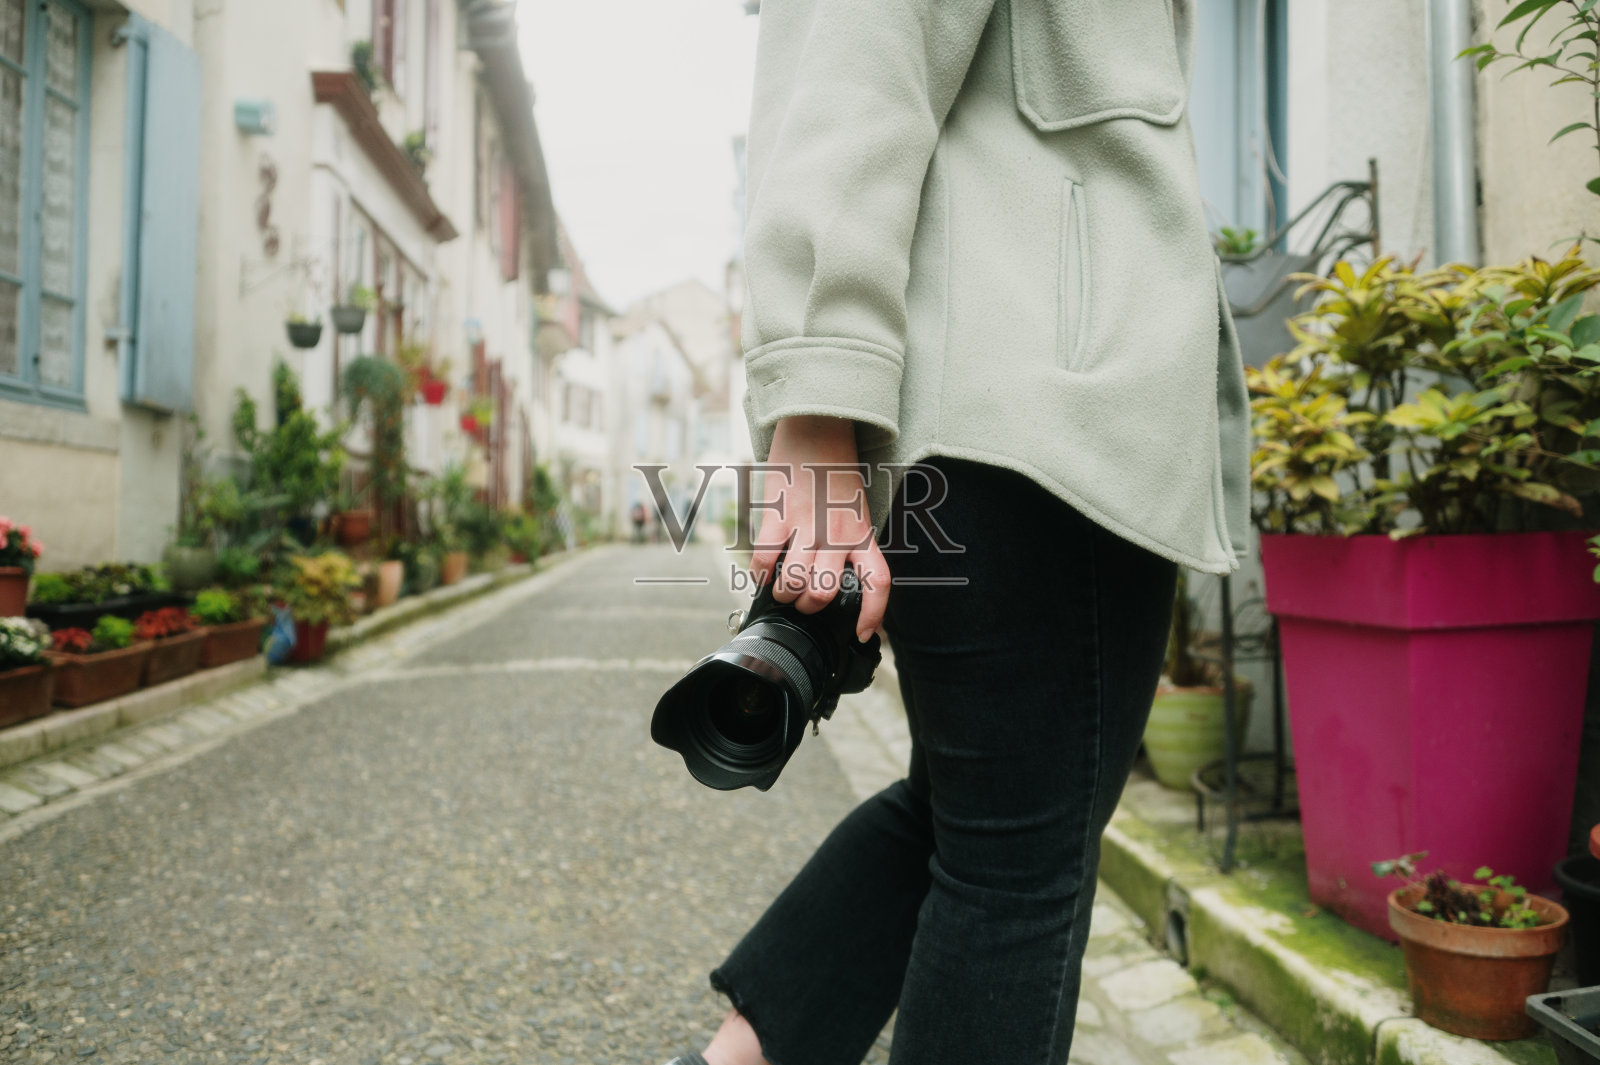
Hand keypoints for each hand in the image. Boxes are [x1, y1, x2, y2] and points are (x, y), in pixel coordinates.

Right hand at [751, 416, 888, 641]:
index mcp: (862, 533)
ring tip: (781, 587)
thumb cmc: (836, 472)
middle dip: (809, 606)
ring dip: (783, 594)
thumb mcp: (856, 510)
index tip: (865, 635)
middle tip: (803, 600)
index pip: (879, 584)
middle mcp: (838, 532)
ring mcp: (807, 524)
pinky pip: (765, 558)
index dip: (873, 615)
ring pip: (794, 583)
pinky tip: (762, 571)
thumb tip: (835, 579)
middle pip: (826, 593)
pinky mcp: (779, 512)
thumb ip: (850, 543)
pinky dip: (760, 574)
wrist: (818, 425)